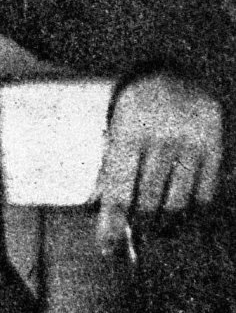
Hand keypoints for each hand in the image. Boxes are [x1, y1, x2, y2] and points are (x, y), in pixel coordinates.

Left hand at [95, 72, 222, 256]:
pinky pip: (204, 192)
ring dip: (166, 223)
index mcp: (128, 129)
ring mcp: (190, 141)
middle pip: (148, 201)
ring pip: (177, 201)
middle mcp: (160, 136)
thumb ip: (110, 163)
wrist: (178, 64)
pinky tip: (184, 216)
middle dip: (140, 224)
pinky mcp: (215, 145)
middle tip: (137, 235)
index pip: (117, 188)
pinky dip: (193, 211)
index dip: (111, 223)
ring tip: (159, 229)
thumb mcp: (116, 122)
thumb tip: (98, 208)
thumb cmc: (138, 101)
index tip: (106, 248)